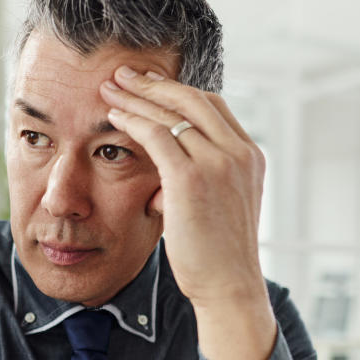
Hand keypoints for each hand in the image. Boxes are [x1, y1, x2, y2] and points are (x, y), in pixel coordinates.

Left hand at [101, 68, 275, 359]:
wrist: (229, 286)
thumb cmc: (217, 256)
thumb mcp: (218, 208)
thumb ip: (200, 183)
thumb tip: (166, 180)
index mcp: (249, 156)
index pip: (212, 108)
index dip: (178, 92)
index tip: (151, 84)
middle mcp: (238, 153)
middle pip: (192, 100)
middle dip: (155, 83)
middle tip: (124, 73)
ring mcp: (218, 163)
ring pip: (172, 114)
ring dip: (137, 97)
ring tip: (110, 87)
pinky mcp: (192, 179)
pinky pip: (157, 137)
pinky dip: (133, 121)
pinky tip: (114, 116)